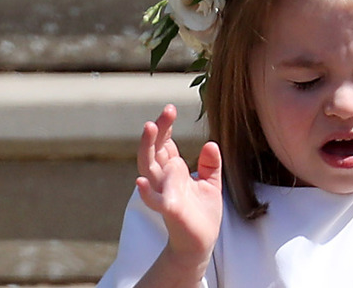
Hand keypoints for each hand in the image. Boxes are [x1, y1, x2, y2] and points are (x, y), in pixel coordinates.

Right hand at [136, 104, 222, 271]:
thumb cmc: (201, 213)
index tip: (170, 109)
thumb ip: (211, 164)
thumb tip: (211, 143)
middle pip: (154, 151)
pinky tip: (141, 182)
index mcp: (173, 171)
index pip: (164, 145)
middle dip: (158, 130)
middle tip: (166, 111)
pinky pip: (154, 200)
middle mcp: (164, 180)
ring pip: (149, 169)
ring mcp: (164, 194)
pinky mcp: (169, 210)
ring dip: (147, 149)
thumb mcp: (211, 184)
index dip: (165, 127)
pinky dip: (146, 192)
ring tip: (150, 128)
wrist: (200, 243)